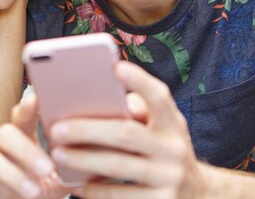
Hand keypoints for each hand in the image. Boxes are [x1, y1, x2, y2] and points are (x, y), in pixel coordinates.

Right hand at [0, 96, 66, 198]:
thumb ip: (67, 173)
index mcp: (16, 140)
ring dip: (11, 173)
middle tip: (48, 168)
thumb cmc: (26, 191)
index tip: (37, 100)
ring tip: (33, 190)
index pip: (21, 118)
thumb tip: (99, 169)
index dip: (27, 108)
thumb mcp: (49, 181)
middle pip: (5, 134)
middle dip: (27, 150)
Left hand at [48, 62, 204, 198]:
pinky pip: (119, 195)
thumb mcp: (162, 129)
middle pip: (126, 133)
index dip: (139, 81)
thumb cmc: (164, 151)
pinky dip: (94, 189)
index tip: (116, 67)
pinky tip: (75, 183)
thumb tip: (105, 96)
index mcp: (172, 123)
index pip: (159, 96)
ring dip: (83, 160)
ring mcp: (169, 179)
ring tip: (58, 154)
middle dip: (87, 129)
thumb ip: (140, 112)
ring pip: (118, 166)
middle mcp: (174, 149)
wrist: (197, 195)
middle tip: (57, 128)